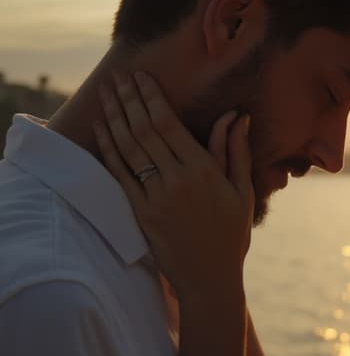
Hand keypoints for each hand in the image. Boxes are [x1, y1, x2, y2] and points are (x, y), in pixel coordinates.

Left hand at [93, 70, 253, 301]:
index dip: (152, 98)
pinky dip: (109, 149)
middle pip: (145, 131)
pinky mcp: (140, 213)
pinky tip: (102, 129)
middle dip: (130, 100)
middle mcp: (176, 180)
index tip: (141, 77)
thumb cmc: (231, 234)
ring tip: (106, 94)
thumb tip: (239, 117)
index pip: (169, 125)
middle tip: (118, 77)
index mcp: (203, 171)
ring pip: (129, 149)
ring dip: (115, 118)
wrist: (210, 279)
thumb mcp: (242, 191)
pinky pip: (120, 175)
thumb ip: (236, 152)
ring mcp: (155, 197)